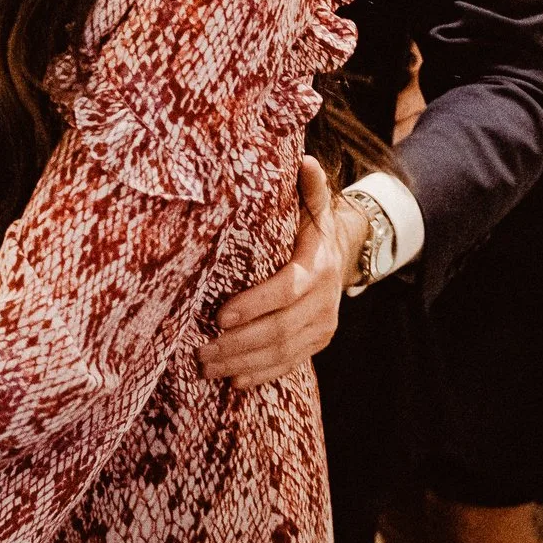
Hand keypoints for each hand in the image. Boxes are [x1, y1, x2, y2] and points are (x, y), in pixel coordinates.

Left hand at [199, 157, 355, 387]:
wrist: (341, 258)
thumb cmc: (310, 230)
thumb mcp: (313, 208)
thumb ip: (309, 189)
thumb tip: (305, 160)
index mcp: (317, 267)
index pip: (286, 290)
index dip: (254, 304)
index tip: (219, 314)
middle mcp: (324, 302)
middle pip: (280, 329)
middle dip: (238, 343)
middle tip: (200, 350)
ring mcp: (323, 327)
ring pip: (283, 352)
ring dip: (242, 363)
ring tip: (206, 365)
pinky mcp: (317, 343)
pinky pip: (290, 365)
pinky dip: (262, 375)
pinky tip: (234, 381)